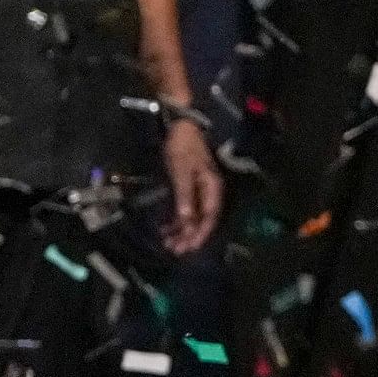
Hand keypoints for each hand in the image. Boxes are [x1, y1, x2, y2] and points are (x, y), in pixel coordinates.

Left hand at [159, 116, 221, 253]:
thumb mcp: (182, 171)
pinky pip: (184, 208)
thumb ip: (184, 195)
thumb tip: (186, 219)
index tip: (190, 246)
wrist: (180, 126)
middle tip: (175, 250)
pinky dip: (176, 219)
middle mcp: (208, 191)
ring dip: (181, 230)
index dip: (200, 233)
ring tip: (168, 243)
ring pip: (192, 215)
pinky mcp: (188, 187)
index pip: (209, 216)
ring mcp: (198, 190)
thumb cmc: (183, 146)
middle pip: (201, 219)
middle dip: (189, 235)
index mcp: (212, 188)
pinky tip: (165, 229)